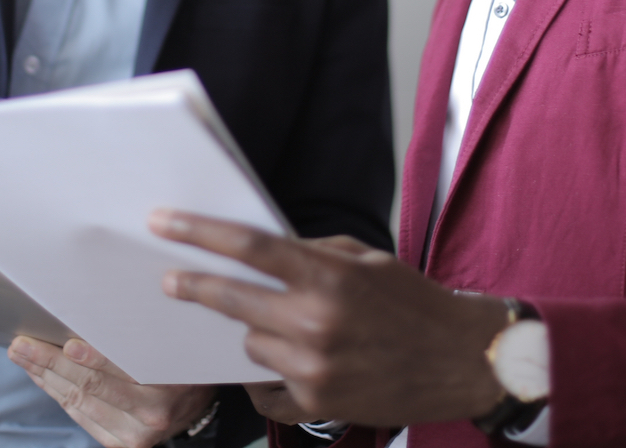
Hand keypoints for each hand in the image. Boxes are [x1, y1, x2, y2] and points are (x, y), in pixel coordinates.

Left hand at [9, 336, 216, 447]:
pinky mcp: (120, 445)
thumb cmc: (179, 362)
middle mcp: (152, 413)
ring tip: (23, 356)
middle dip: (51, 363)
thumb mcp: (171, 342)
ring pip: (79, 402)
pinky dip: (57, 393)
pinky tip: (42, 376)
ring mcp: (134, 434)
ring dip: (46, 377)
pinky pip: (80, 416)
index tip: (66, 343)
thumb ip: (140, 332)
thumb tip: (93, 312)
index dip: (93, 357)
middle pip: (91, 386)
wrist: (195, 406)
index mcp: (169, 383)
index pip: (123, 369)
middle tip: (22, 345)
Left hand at [150, 209, 508, 427]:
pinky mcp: (315, 402)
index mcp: (329, 276)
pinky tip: (292, 363)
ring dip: (258, 331)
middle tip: (168, 281)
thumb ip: (312, 253)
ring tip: (292, 327)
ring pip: (251, 343)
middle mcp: (316, 322)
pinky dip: (272, 373)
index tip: (162, 223)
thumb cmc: (414, 302)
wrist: (462, 361)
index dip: (198, 232)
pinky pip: (266, 385)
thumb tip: (259, 252)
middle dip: (194, 287)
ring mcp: (313, 367)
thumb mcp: (368, 259)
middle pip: (232, 300)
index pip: (249, 247)